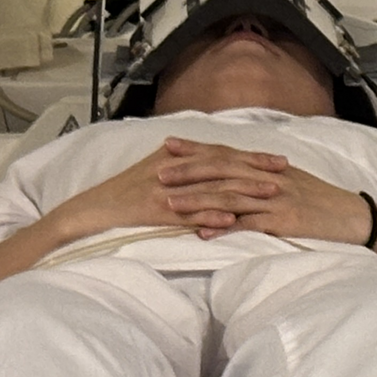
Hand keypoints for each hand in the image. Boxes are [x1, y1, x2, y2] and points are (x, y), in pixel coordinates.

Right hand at [44, 138, 289, 240]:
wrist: (91, 209)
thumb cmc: (124, 193)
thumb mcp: (155, 172)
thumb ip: (184, 167)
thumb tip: (212, 165)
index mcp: (176, 157)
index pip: (222, 154)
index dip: (251, 157)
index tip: (279, 161)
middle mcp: (174, 168)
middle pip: (222, 167)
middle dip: (256, 170)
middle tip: (285, 174)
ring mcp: (165, 190)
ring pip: (211, 189)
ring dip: (242, 192)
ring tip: (270, 195)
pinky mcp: (155, 211)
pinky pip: (187, 214)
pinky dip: (210, 217)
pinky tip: (231, 222)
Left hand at [186, 163, 374, 246]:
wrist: (354, 216)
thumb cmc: (321, 201)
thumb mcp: (290, 182)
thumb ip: (261, 177)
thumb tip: (233, 176)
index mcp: (266, 167)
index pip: (225, 153)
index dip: (196, 149)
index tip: (168, 146)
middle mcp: (267, 177)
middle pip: (221, 171)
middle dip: (187, 171)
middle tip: (157, 173)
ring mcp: (275, 199)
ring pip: (229, 196)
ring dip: (198, 200)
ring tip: (170, 204)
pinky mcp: (283, 221)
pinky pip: (249, 224)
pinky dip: (225, 228)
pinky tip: (203, 233)